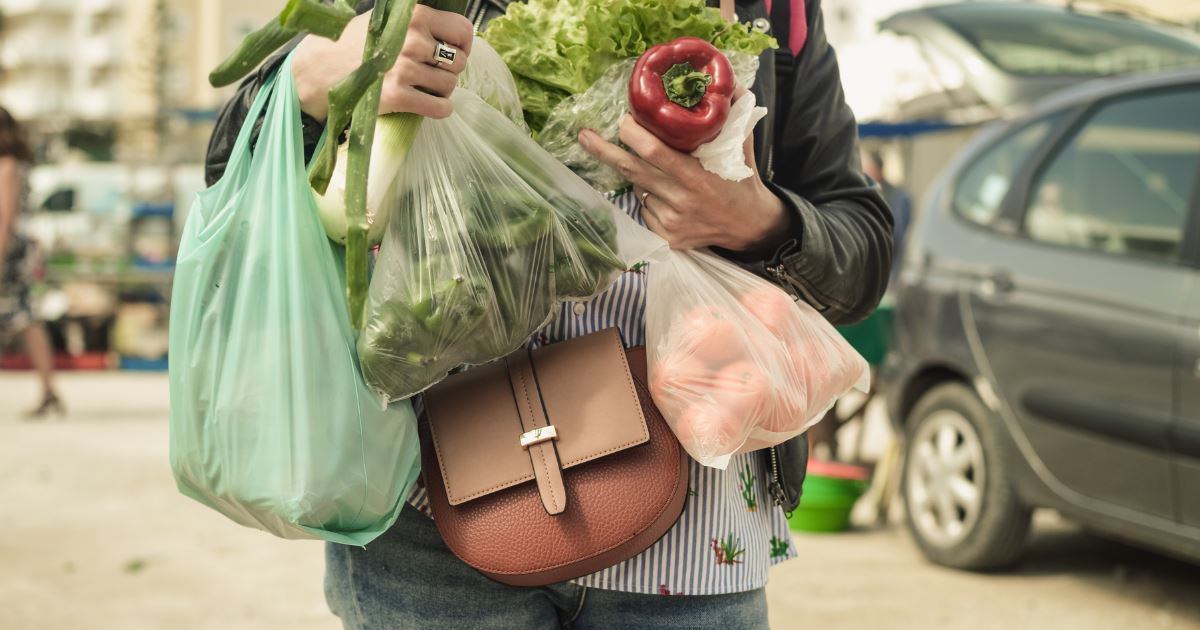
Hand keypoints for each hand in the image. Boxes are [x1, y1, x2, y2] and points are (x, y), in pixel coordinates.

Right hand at [292, 7, 473, 120]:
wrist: (319, 69)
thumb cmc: (354, 43)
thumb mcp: (386, 19)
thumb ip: (417, 22)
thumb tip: (452, 35)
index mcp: (413, 16)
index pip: (462, 30)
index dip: (463, 44)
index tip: (454, 51)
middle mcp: (412, 40)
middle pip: (458, 62)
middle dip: (450, 70)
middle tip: (432, 72)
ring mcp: (405, 69)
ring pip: (450, 86)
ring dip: (442, 90)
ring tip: (424, 86)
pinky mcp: (398, 97)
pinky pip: (440, 108)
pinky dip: (440, 109)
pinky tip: (428, 104)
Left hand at [578, 114, 788, 251]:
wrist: (750, 226)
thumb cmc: (742, 179)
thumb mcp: (742, 145)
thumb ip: (734, 114)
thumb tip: (729, 81)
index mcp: (697, 175)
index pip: (654, 152)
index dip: (633, 134)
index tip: (623, 119)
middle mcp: (680, 200)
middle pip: (631, 170)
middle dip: (603, 150)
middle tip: (584, 135)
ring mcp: (670, 221)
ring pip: (637, 189)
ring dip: (640, 175)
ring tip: (664, 173)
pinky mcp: (665, 237)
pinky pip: (644, 209)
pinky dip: (649, 198)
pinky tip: (669, 197)